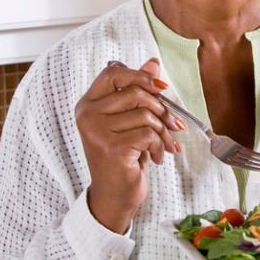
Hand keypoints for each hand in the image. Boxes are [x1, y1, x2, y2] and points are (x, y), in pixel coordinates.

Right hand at [76, 58, 184, 233]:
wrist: (114, 196)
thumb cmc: (122, 158)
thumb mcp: (130, 122)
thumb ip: (137, 92)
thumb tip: (153, 63)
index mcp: (88, 104)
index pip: (113, 73)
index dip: (140, 75)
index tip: (161, 88)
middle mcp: (87, 115)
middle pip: (135, 92)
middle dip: (161, 109)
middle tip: (172, 125)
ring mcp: (96, 131)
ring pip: (145, 114)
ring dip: (163, 132)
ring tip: (164, 145)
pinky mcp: (110, 147)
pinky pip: (147, 134)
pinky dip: (160, 146)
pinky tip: (158, 157)